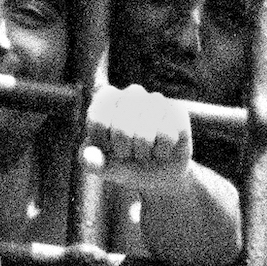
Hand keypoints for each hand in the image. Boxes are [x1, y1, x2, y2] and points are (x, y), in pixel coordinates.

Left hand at [85, 81, 193, 249]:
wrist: (157, 173)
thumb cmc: (123, 163)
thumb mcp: (101, 166)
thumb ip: (90, 162)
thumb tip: (88, 158)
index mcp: (107, 97)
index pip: (98, 121)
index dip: (102, 142)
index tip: (107, 146)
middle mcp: (132, 93)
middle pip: (121, 129)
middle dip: (123, 151)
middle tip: (128, 152)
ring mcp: (156, 100)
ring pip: (144, 136)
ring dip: (143, 154)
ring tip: (145, 151)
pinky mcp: (177, 111)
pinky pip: (166, 137)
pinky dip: (161, 153)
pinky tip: (161, 150)